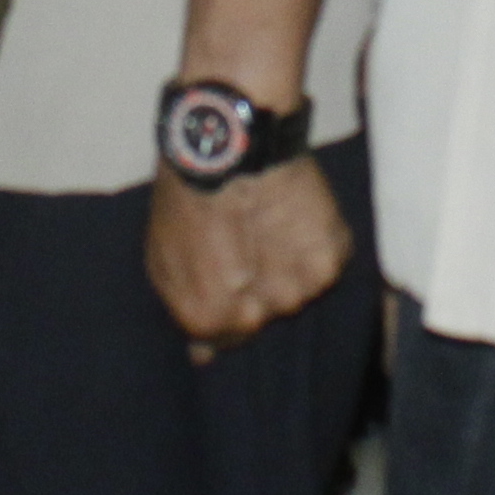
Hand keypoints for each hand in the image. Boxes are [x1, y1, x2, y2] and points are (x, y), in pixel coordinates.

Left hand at [144, 151, 353, 359]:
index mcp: (214, 318)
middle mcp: (262, 313)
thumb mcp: (162, 256)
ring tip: (271, 222)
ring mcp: (301, 286)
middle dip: (256, 286)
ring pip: (297, 289)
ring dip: (287, 265)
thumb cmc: (187, 195)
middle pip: (265, 314)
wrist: (230, 140)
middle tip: (247, 240)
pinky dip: (313, 242)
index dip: (223, 300)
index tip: (224, 270)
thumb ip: (183, 307)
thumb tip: (204, 354)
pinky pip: (325, 261)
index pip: (224, 338)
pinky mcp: (332, 255)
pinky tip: (294, 213)